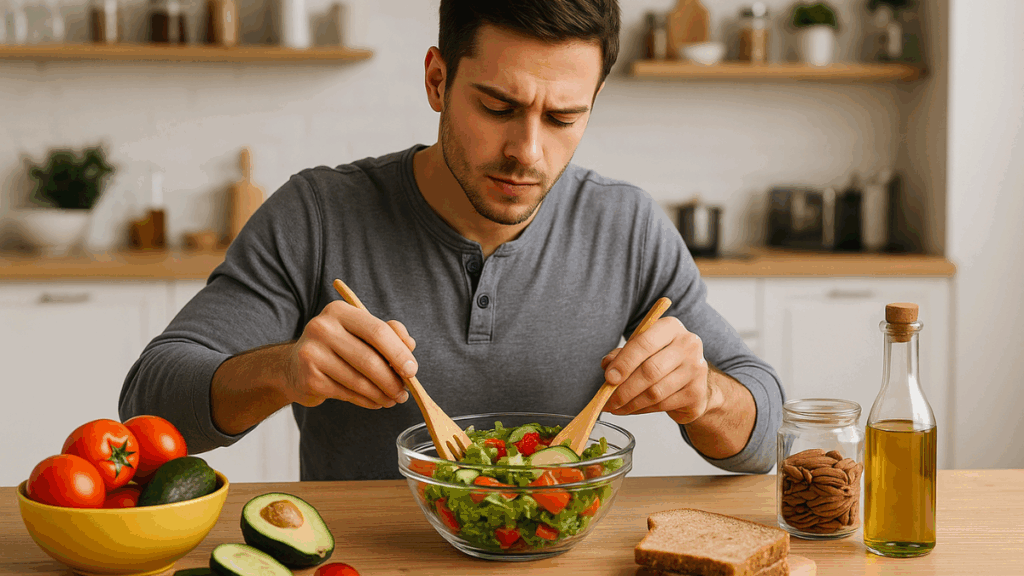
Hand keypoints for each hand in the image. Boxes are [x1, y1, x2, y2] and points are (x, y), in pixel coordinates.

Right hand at [285, 300, 414, 409]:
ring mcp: (312, 354)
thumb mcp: (361, 332)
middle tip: (404, 392)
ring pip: (360, 380)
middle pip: (369, 359)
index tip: (412, 370)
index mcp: (339, 311)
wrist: (294, 366)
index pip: (377, 331)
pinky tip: (375, 402)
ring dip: (382, 394)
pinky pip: (348, 394)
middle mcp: (322, 328)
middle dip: (392, 380)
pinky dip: (367, 401)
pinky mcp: (309, 379)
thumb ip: (389, 333)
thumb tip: (410, 346)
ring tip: (393, 399)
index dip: (399, 353)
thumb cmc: (338, 347)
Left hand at [601, 317, 712, 424]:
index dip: (624, 363)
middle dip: (624, 389)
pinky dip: (643, 410)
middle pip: (650, 370)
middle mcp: (688, 345)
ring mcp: (696, 369)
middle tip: (608, 400)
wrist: (692, 380)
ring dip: (631, 403)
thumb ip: (622, 355)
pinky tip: (633, 409)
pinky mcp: (696, 393)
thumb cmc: (661, 360)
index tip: (609, 378)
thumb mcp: (640, 350)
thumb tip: (608, 366)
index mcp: (670, 327)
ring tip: (616, 407)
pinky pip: (663, 405)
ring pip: (655, 392)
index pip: (644, 343)